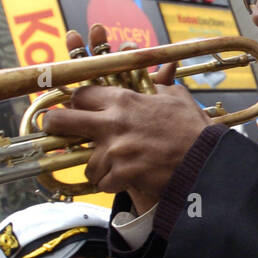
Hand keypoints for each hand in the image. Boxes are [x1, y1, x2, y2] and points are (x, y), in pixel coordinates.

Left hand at [43, 25, 210, 208]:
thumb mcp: (175, 98)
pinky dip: (112, 183)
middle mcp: (112, 123)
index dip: (76, 101)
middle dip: (53, 124)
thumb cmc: (193, 128)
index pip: (81, 94)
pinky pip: (103, 182)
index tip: (77, 107)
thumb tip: (159, 73)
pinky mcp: (120, 175)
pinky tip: (125, 180)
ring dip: (97, 165)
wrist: (204, 161)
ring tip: (112, 166)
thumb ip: (158, 86)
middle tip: (54, 129)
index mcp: (123, 100)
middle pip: (61, 121)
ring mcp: (114, 151)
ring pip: (86, 161)